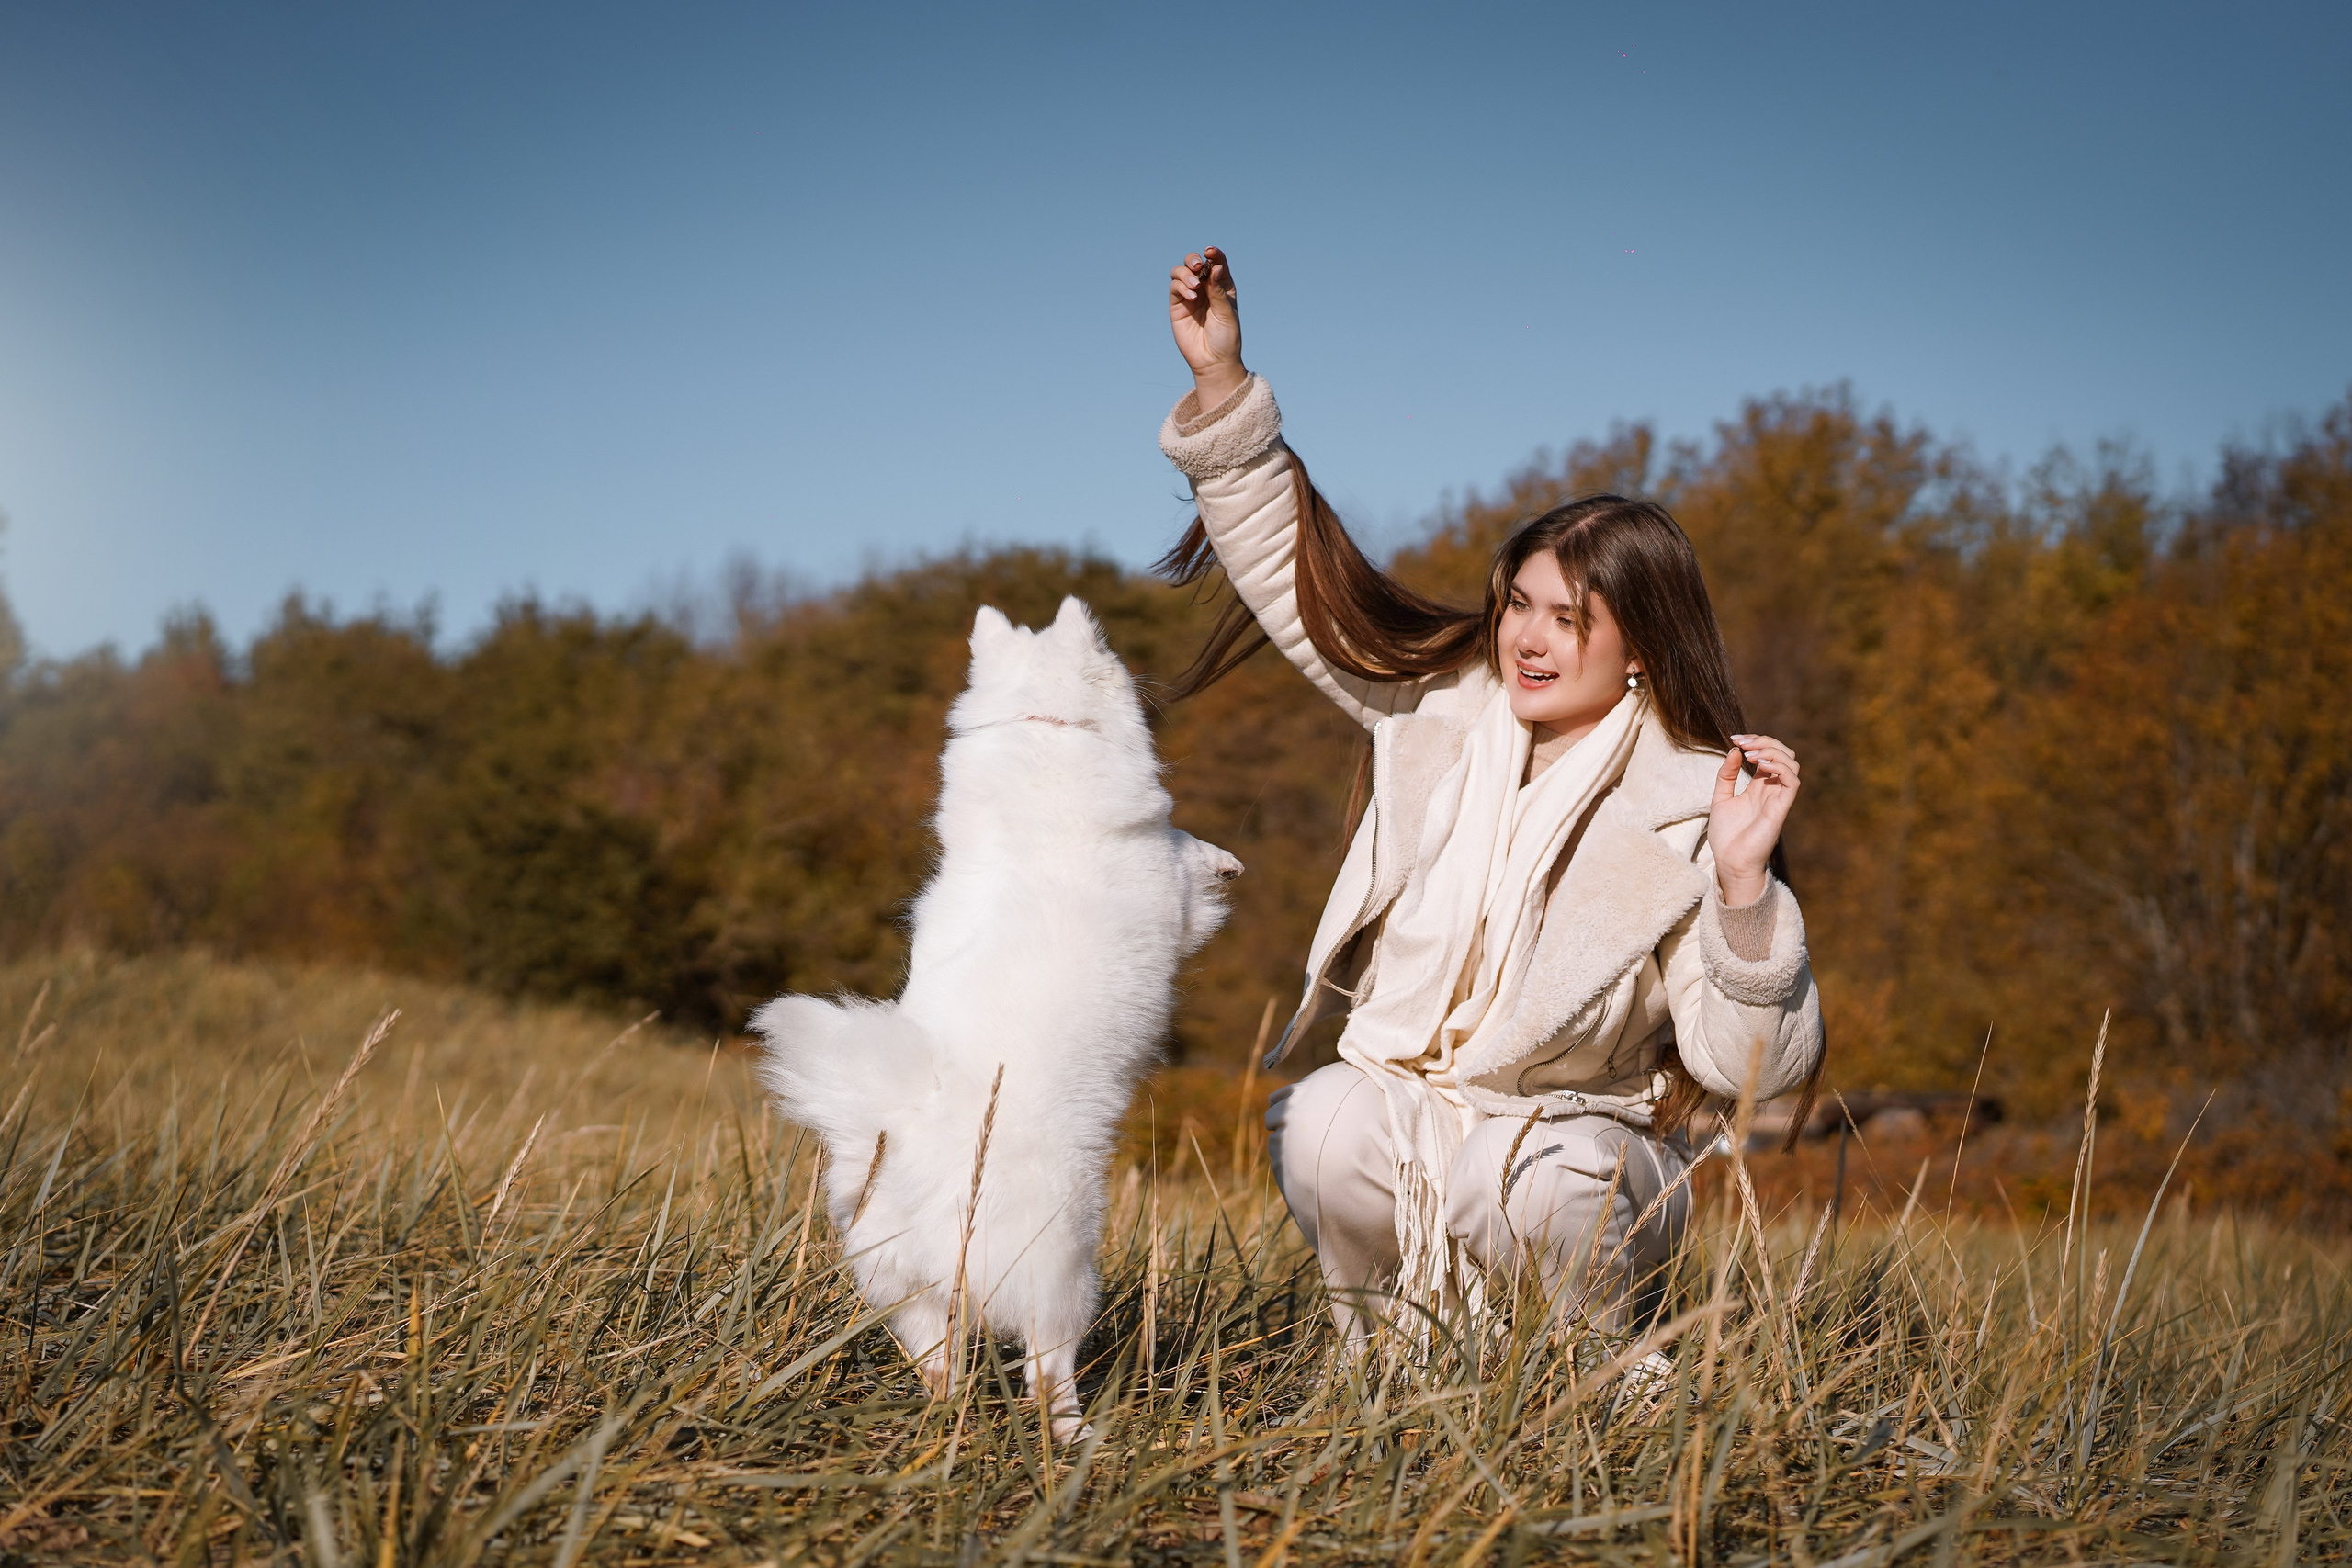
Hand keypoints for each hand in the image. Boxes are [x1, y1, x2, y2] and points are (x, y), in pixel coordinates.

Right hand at [1169, 247, 1246, 408]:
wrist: (1213, 361)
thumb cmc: (1226, 338)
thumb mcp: (1226, 312)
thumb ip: (1218, 290)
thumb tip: (1214, 267)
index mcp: (1222, 286)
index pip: (1216, 263)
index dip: (1213, 253)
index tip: (1210, 251)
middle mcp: (1205, 288)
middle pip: (1194, 263)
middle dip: (1193, 260)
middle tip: (1198, 267)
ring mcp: (1189, 296)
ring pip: (1180, 273)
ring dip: (1186, 274)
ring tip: (1195, 287)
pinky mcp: (1177, 306)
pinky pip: (1174, 288)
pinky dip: (1181, 287)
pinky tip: (1191, 296)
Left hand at [1708, 734, 1799, 905]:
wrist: (1731, 863)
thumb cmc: (1727, 836)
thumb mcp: (1720, 798)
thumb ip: (1727, 775)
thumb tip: (1735, 750)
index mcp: (1759, 787)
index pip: (1767, 755)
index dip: (1755, 741)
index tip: (1734, 739)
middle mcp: (1772, 790)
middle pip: (1783, 754)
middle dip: (1764, 741)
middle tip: (1742, 743)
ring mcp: (1778, 798)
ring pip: (1791, 764)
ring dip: (1772, 751)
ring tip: (1750, 753)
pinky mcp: (1781, 808)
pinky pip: (1792, 782)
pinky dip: (1779, 767)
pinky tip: (1759, 765)